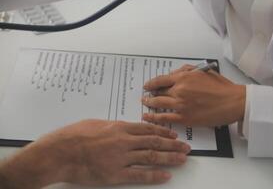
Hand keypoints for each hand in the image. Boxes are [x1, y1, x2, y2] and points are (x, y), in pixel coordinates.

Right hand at [0, 120, 189, 188]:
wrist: (60, 151)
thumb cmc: (75, 135)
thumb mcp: (97, 123)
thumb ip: (115, 126)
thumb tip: (127, 127)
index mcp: (120, 127)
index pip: (148, 129)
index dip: (163, 132)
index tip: (174, 134)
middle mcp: (124, 141)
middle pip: (154, 142)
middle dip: (172, 145)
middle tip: (185, 147)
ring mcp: (121, 158)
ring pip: (151, 157)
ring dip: (169, 158)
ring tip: (182, 159)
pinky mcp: (115, 174)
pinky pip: (139, 175)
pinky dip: (154, 175)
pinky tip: (166, 176)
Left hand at [142, 65, 245, 126]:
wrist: (233, 102)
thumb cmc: (221, 87)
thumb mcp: (203, 71)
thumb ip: (186, 70)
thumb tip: (173, 73)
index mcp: (184, 77)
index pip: (161, 80)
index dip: (151, 83)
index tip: (147, 86)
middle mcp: (180, 90)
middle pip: (159, 92)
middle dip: (151, 94)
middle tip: (145, 96)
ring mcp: (181, 105)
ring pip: (159, 103)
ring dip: (150, 103)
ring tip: (145, 103)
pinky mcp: (185, 118)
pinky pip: (165, 117)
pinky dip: (154, 117)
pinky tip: (147, 116)